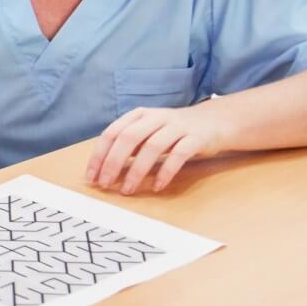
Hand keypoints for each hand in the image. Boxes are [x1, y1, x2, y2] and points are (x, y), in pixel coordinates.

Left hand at [86, 105, 226, 194]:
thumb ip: (128, 145)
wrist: (215, 121)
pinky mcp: (196, 138)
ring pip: (152, 147)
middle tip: (105, 184)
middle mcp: (156, 117)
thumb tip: (102, 168)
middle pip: (128, 138)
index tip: (91, 176)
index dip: (99, 155)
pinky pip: (179, 155)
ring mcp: (178, 126)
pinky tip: (157, 186)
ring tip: (128, 190)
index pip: (112, 133)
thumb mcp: (147, 132)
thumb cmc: (174, 131)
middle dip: (113, 163)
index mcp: (139, 115)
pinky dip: (166, 172)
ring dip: (136, 171)